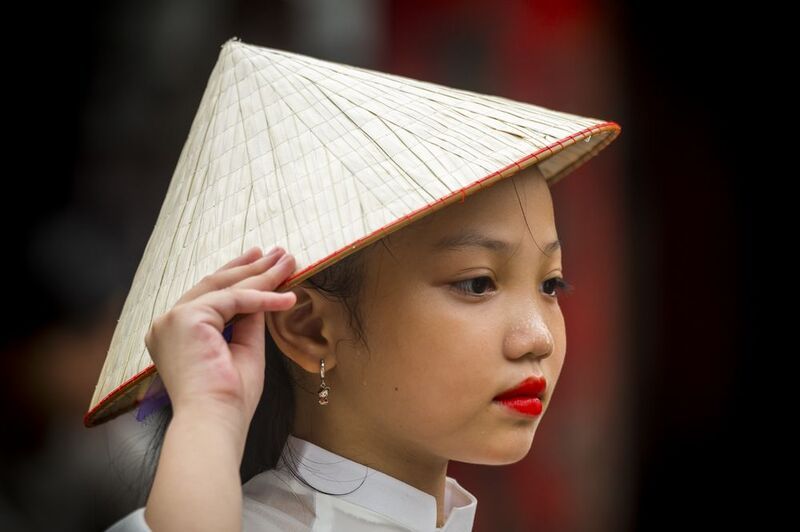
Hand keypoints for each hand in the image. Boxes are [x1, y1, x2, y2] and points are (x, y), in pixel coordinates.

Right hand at [144, 246, 296, 431]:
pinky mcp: (185, 318)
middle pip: (214, 285)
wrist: (215, 420)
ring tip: (287, 261)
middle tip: (277, 253)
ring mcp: (172, 319)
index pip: (208, 296)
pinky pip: (234, 299)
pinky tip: (288, 297)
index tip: (262, 262)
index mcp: (174, 334)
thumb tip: (264, 294)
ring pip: (225, 288)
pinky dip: (263, 297)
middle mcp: (166, 323)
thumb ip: (248, 321)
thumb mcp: (244, 349)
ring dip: (260, 274)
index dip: (237, 278)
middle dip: (250, 268)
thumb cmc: (228, 398)